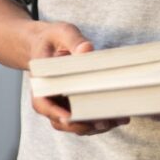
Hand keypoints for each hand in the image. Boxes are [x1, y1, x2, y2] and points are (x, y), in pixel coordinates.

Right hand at [27, 21, 129, 136]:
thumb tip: (87, 49)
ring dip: (94, 126)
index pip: (42, 103)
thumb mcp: (62, 33)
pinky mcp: (75, 104)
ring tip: (117, 120)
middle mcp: (49, 98)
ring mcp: (62, 104)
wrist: (46, 43)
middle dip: (82, 125)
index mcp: (40, 82)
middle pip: (61, 120)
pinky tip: (118, 116)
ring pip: (75, 124)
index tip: (69, 117)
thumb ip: (74, 40)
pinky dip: (99, 120)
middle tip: (104, 122)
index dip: (55, 113)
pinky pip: (85, 118)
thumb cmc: (52, 38)